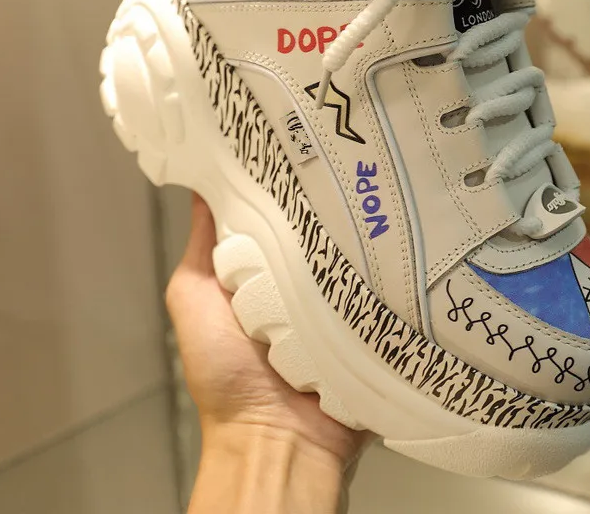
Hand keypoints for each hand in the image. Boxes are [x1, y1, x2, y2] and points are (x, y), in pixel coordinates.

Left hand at [166, 193, 368, 512]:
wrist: (273, 438)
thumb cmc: (224, 375)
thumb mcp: (193, 296)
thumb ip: (201, 247)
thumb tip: (203, 186)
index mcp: (266, 268)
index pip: (282, 213)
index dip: (288, 183)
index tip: (302, 150)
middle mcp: (305, 280)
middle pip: (322, 229)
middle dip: (330, 205)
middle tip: (350, 169)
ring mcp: (341, 302)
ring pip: (355, 254)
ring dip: (361, 238)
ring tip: (377, 201)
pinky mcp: (371, 323)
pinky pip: (383, 290)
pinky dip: (385, 274)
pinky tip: (396, 247)